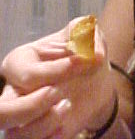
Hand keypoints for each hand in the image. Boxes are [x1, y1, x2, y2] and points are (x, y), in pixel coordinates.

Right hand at [0, 19, 116, 138]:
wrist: (95, 78)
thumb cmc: (83, 52)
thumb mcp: (87, 34)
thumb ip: (87, 35)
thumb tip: (91, 53)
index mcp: (20, 62)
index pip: (27, 74)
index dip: (59, 70)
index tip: (84, 61)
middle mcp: (14, 92)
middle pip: (2, 112)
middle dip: (31, 107)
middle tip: (58, 94)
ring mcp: (22, 117)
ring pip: (13, 136)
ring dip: (44, 124)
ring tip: (67, 105)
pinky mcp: (37, 135)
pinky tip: (65, 124)